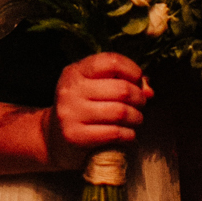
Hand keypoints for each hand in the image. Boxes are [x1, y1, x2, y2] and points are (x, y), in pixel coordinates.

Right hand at [45, 52, 152, 169]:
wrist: (53, 138)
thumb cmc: (82, 108)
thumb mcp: (94, 87)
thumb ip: (121, 82)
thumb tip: (149, 90)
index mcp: (75, 71)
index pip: (111, 61)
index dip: (132, 70)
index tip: (137, 80)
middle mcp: (70, 90)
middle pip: (121, 89)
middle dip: (139, 97)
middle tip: (141, 104)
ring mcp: (70, 113)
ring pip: (120, 112)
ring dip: (136, 117)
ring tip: (136, 119)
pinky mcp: (75, 136)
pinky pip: (114, 133)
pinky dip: (129, 135)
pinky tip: (129, 135)